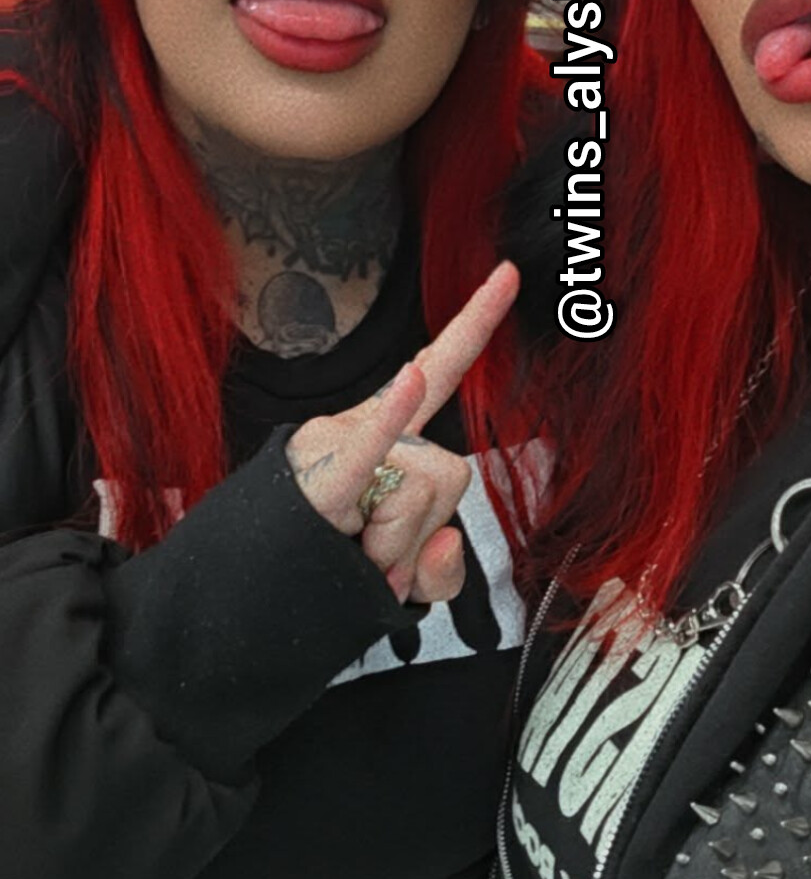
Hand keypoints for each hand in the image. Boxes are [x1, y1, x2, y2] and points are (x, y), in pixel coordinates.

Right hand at [284, 262, 518, 604]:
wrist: (234, 604)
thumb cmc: (319, 577)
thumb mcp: (395, 577)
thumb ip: (439, 567)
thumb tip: (449, 540)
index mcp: (380, 437)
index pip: (438, 373)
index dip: (474, 324)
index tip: (508, 274)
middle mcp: (355, 428)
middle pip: (448, 475)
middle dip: (426, 534)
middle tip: (377, 563)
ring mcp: (331, 449)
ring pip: (420, 493)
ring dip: (397, 552)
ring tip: (354, 563)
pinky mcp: (315, 481)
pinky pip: (366, 450)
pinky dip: (388, 421)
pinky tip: (411, 381)